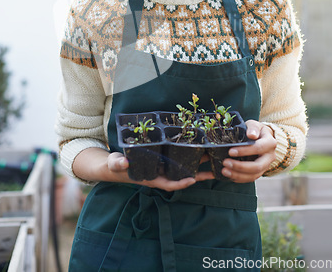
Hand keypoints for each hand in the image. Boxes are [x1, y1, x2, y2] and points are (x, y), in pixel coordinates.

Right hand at [74, 147, 213, 191]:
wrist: (116, 164)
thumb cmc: (116, 166)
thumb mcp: (115, 164)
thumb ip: (118, 163)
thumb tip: (124, 162)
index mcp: (151, 178)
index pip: (169, 183)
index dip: (181, 183)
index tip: (193, 180)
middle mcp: (160, 174)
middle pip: (183, 176)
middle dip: (200, 174)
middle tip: (216, 170)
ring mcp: (163, 167)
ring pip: (185, 167)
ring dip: (200, 164)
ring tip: (216, 159)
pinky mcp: (163, 160)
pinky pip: (179, 159)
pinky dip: (190, 155)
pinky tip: (201, 149)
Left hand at [221, 120, 276, 182]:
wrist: (263, 138)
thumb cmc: (256, 130)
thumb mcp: (254, 125)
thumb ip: (253, 128)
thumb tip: (251, 135)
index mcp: (270, 143)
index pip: (258, 148)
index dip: (245, 151)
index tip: (230, 151)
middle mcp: (270, 156)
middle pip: (257, 166)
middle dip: (240, 166)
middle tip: (225, 163)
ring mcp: (266, 166)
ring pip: (254, 175)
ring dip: (238, 175)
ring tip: (224, 171)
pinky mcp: (260, 172)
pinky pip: (251, 178)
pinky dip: (240, 178)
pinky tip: (229, 175)